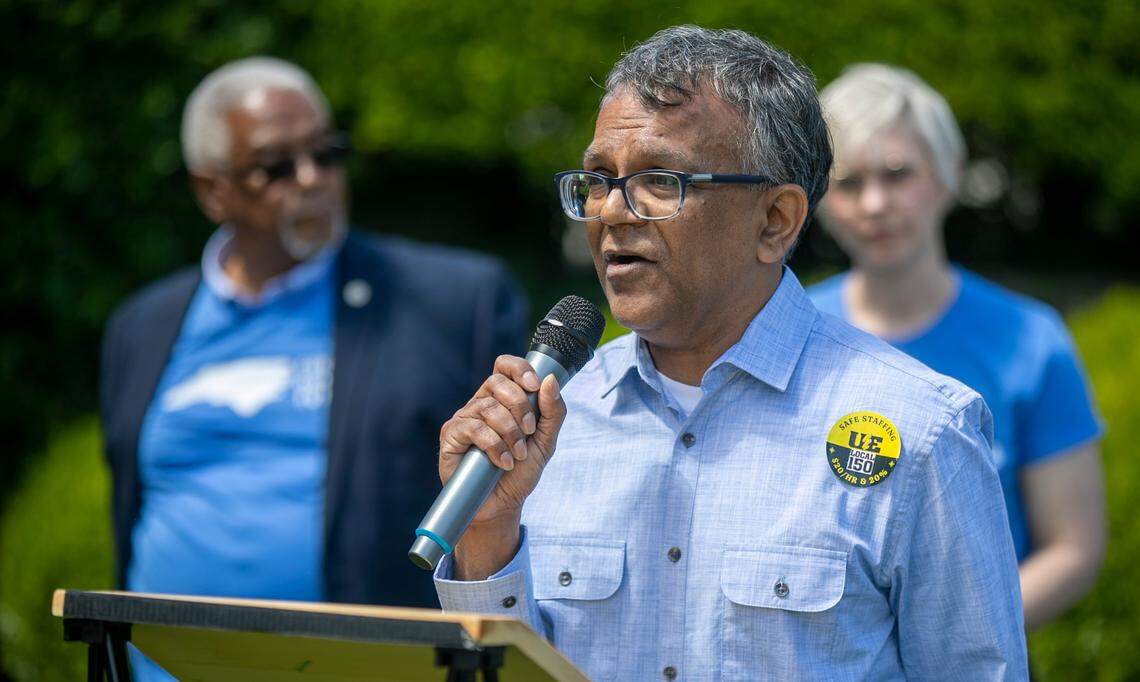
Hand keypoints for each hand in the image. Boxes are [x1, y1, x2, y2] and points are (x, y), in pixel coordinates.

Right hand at [438, 355, 565, 576]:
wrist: (502, 505)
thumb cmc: (521, 472)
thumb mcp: (546, 442)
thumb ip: (552, 412)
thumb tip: (550, 380)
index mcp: (502, 399)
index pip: (505, 366)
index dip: (519, 368)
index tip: (535, 386)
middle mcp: (481, 403)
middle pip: (497, 381)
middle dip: (520, 406)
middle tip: (529, 432)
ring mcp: (464, 418)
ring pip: (487, 406)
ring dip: (509, 432)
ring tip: (516, 455)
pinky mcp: (450, 436)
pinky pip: (473, 428)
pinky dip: (493, 445)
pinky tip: (502, 462)